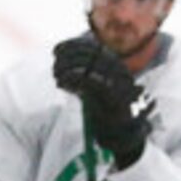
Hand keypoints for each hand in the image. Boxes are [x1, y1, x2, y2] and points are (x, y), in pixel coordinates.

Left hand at [52, 35, 152, 168]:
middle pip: (90, 54)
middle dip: (68, 57)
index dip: (72, 45)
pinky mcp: (114, 97)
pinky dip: (73, 78)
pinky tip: (61, 83)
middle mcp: (119, 70)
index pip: (93, 47)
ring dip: (68, 67)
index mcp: (115, 65)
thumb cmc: (107, 112)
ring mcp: (118, 83)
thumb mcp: (95, 88)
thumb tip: (61, 58)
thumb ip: (84, 74)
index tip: (56, 50)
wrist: (126, 135)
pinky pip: (90, 81)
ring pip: (89, 66)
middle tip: (54, 65)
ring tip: (57, 75)